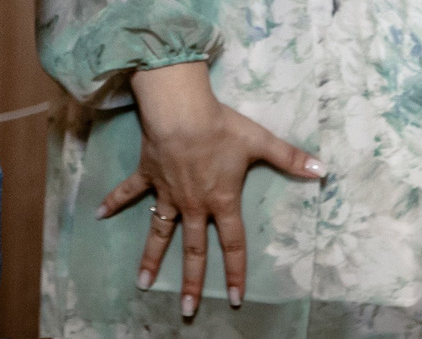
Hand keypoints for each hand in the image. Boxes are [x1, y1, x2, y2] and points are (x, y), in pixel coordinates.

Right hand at [105, 63, 323, 318]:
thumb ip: (291, 158)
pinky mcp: (148, 175)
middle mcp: (193, 205)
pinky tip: (98, 214)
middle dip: (192, 282)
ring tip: (142, 283)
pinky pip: (129, 193)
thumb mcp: (260, 142)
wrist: (180, 111)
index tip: (235, 299)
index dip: (236, 272)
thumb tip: (323, 170)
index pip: (233, 244)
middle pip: (194, 250)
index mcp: (221, 201)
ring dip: (151, 258)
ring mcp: (168, 192)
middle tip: (187, 310)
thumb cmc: (221, 127)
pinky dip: (114, 202)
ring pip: (159, 232)